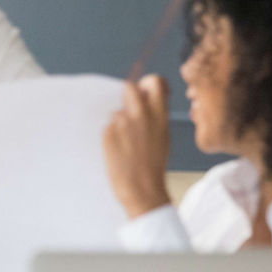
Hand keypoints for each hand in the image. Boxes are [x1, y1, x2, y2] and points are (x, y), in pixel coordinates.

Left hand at [104, 74, 172, 218]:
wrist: (141, 190)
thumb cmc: (153, 166)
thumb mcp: (164, 136)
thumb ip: (156, 114)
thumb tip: (146, 98)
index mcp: (160, 116)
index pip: (154, 81)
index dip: (149, 82)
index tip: (146, 89)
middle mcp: (141, 115)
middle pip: (129, 87)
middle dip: (128, 96)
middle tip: (130, 112)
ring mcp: (123, 123)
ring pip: (117, 112)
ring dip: (119, 122)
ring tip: (126, 143)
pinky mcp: (108, 133)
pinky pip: (108, 127)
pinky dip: (111, 136)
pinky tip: (119, 151)